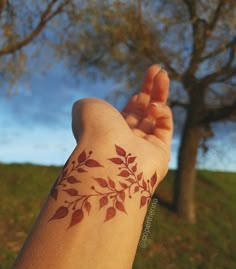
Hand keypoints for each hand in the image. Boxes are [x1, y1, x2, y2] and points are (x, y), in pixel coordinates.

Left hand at [72, 65, 172, 182]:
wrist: (108, 157)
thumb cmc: (95, 129)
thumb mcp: (86, 107)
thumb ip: (92, 103)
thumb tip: (96, 106)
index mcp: (110, 132)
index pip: (129, 113)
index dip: (137, 97)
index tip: (144, 79)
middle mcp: (127, 140)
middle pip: (144, 112)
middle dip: (152, 90)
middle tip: (158, 70)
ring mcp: (144, 147)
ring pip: (156, 116)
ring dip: (160, 94)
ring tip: (163, 74)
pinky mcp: (161, 152)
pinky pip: (164, 127)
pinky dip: (162, 112)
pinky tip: (153, 107)